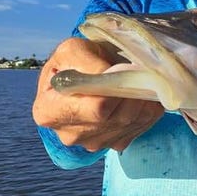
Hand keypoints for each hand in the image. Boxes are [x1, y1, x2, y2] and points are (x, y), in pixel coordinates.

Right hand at [32, 37, 163, 151]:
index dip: (116, 91)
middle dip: (133, 95)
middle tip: (139, 75)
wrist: (81, 73)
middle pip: (115, 118)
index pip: (96, 108)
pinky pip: (140, 128)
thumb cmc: (74, 61)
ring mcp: (92, 143)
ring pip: (131, 123)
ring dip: (143, 101)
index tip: (125, 73)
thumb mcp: (73, 50)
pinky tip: (140, 96)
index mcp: (49, 111)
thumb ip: (88, 62)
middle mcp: (68, 134)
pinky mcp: (113, 144)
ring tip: (140, 82)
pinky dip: (147, 111)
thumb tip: (109, 76)